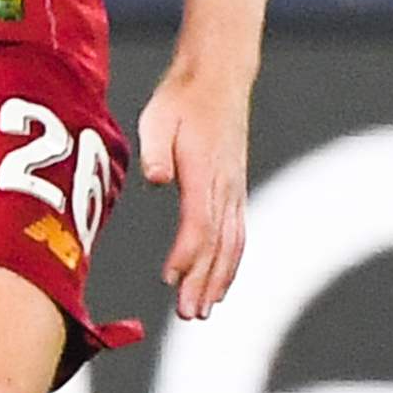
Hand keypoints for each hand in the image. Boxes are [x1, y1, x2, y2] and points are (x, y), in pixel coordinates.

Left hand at [136, 56, 252, 320]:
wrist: (217, 79)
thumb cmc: (182, 99)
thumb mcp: (158, 117)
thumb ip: (156, 150)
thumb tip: (154, 177)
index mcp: (206, 172)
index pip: (199, 223)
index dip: (187, 254)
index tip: (171, 278)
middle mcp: (226, 187)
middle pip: (218, 244)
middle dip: (204, 282)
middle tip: (188, 314)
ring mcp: (234, 190)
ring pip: (232, 244)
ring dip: (219, 279)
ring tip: (203, 310)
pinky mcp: (234, 190)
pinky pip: (238, 234)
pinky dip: (231, 262)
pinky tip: (220, 283)